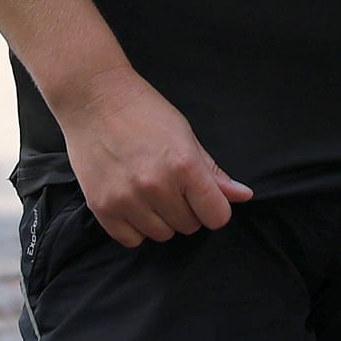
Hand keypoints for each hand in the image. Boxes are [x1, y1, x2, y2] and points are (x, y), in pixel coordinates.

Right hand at [52, 67, 253, 247]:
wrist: (95, 100)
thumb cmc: (146, 113)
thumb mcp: (187, 136)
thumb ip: (214, 172)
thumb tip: (244, 196)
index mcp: (185, 165)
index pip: (217, 215)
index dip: (216, 209)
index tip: (206, 199)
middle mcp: (157, 186)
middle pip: (189, 226)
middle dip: (188, 210)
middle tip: (174, 186)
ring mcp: (127, 200)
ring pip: (161, 235)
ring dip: (162, 219)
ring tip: (152, 191)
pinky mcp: (101, 208)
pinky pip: (130, 240)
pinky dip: (136, 228)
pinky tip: (134, 204)